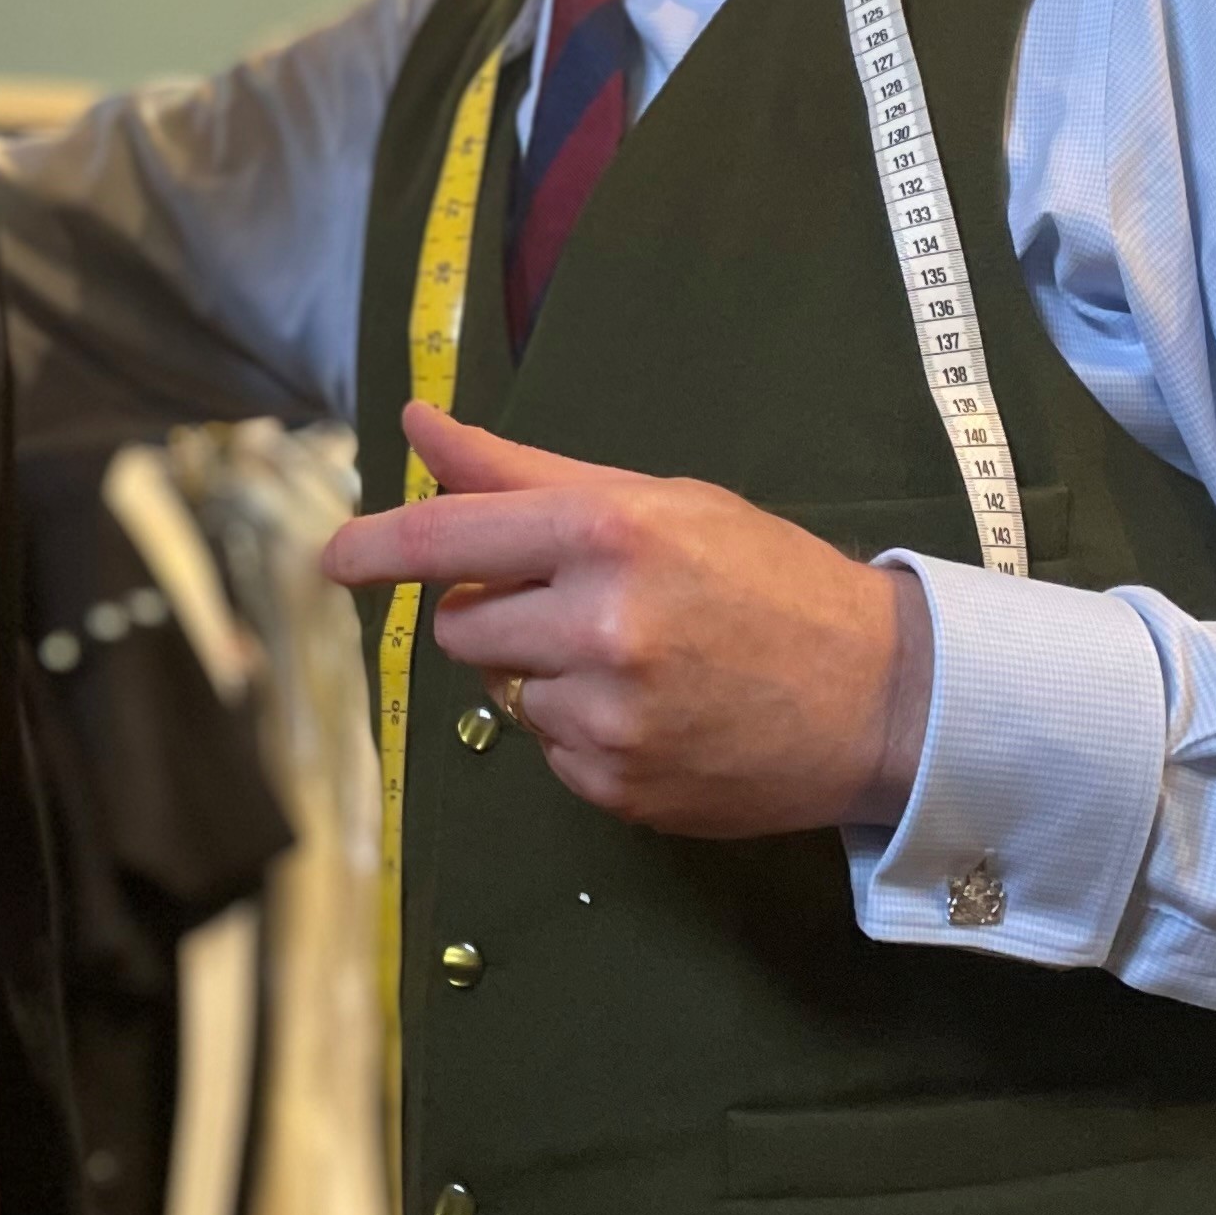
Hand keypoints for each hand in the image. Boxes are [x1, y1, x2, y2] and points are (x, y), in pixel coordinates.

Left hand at [320, 403, 931, 838]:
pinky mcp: (618, 789)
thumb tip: (418, 425)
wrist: (881, 697)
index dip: (377, 547)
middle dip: (494, 610)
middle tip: (576, 601)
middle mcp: (600, 626)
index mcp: (608, 535)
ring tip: (631, 659)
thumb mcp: (656, 501)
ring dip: (539, 672)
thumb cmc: (765, 577)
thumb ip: (524, 472)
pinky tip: (651, 712)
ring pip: (502, 691)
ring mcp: (608, 718)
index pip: (449, 540)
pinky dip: (578, 732)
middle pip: (461, 624)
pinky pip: (547, 752)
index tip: (334, 557)